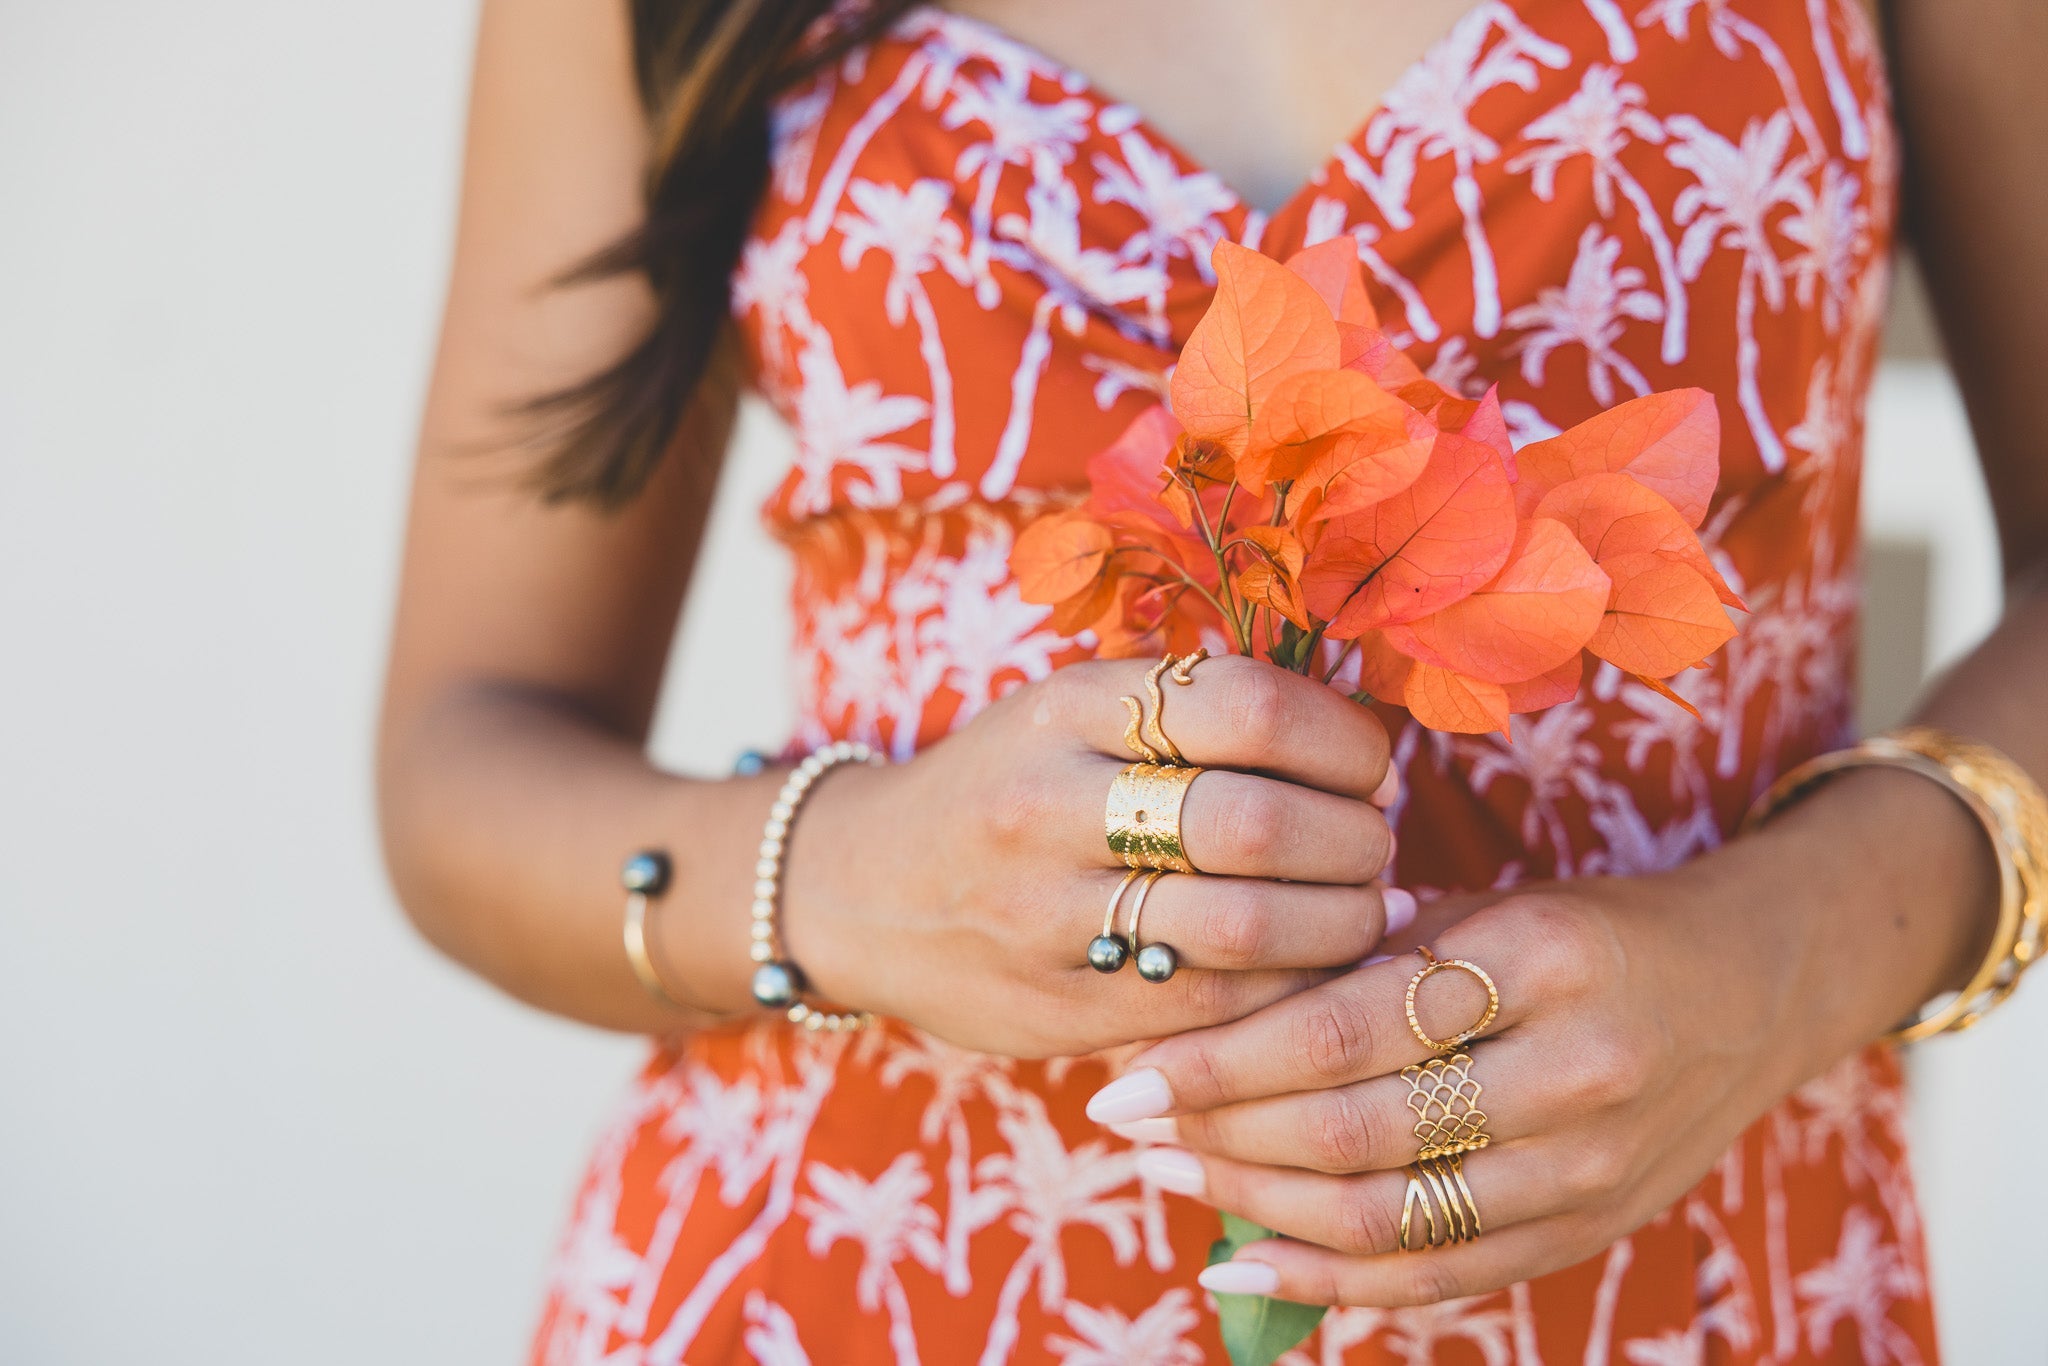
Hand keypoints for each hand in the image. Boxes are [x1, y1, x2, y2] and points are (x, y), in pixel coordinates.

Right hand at [786, 655, 1403, 1057]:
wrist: (856, 892)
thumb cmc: (1003, 788)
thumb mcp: (1068, 712)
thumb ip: (1191, 711)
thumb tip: (1366, 744)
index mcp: (1066, 707)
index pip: (1248, 706)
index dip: (1341, 741)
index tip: (1368, 767)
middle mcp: (1049, 805)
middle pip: (1257, 821)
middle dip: (1354, 839)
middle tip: (1376, 845)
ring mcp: (1047, 916)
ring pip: (1245, 927)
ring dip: (1341, 922)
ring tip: (1364, 910)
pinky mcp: (1058, 1008)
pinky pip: (1211, 1006)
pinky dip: (1291, 989)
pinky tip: (1315, 969)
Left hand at [1082, 867, 1806, 1304]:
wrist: (1755, 987)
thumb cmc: (1588, 933)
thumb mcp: (1488, 908)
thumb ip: (1364, 957)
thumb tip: (1202, 1009)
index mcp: (1537, 957)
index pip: (1341, 1026)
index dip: (1220, 1060)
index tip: (1130, 1070)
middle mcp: (1572, 1069)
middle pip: (1352, 1129)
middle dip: (1217, 1134)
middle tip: (1127, 1118)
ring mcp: (1587, 1166)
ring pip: (1385, 1215)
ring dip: (1253, 1205)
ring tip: (1170, 1172)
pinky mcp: (1589, 1229)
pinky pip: (1439, 1277)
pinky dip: (1330, 1283)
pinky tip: (1243, 1262)